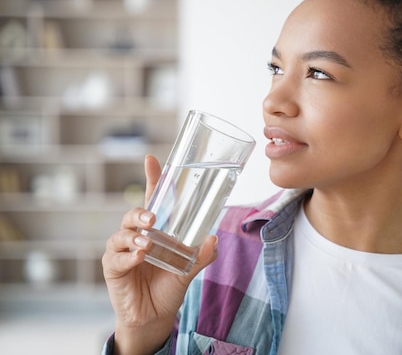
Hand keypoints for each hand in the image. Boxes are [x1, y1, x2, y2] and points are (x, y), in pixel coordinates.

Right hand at [102, 154, 217, 354]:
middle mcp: (136, 235)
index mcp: (155, 230)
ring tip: (147, 243)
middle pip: (132, 214)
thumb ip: (201, 255)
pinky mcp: (113, 268)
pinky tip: (138, 257)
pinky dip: (128, 257)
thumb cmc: (169, 286)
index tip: (152, 159)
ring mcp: (122, 251)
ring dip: (134, 236)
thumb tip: (213, 238)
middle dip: (140, 211)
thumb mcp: (189, 269)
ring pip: (121, 234)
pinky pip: (116, 258)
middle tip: (152, 217)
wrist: (155, 316)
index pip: (152, 199)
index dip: (151, 179)